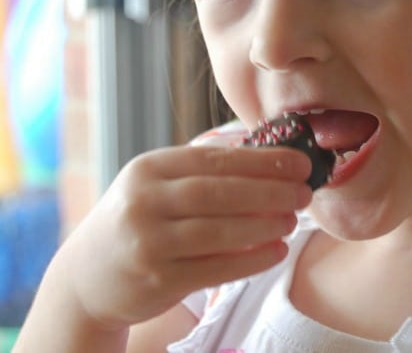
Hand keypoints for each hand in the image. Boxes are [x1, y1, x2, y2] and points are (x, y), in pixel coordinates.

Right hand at [58, 145, 311, 329]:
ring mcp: (148, 243)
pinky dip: (252, 260)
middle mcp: (144, 202)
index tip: (300, 163)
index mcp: (149, 168)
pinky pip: (215, 269)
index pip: (214, 159)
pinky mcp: (157, 280)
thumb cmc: (139, 220)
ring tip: (293, 220)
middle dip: (270, 191)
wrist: (88, 276)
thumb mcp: (157, 184)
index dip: (263, 160)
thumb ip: (204, 167)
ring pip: (219, 231)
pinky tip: (277, 251)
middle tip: (304, 193)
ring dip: (264, 225)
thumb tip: (268, 151)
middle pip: (219, 193)